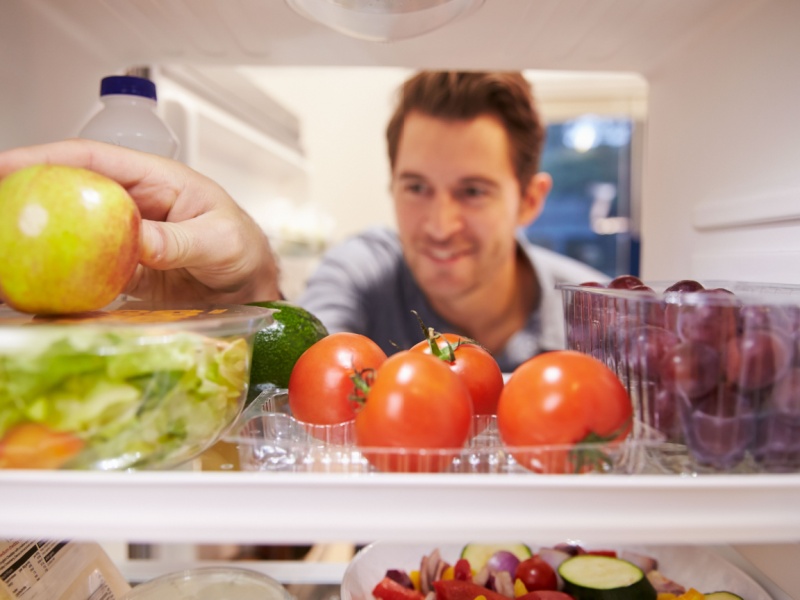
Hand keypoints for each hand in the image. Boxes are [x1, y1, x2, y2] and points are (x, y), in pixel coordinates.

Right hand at [0, 139, 281, 303]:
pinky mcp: (122, 272)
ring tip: (8, 252)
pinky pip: (84, 270)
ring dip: (37, 239)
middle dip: (28, 194)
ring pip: (71, 231)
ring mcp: (124, 239)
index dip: (47, 158)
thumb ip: (181, 240)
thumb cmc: (244, 249)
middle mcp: (134, 206)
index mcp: (156, 181)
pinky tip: (36, 286)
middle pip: (70, 191)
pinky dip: (59, 276)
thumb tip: (139, 242)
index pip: (94, 159)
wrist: (250, 288)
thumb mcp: (221, 240)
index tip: (7, 166)